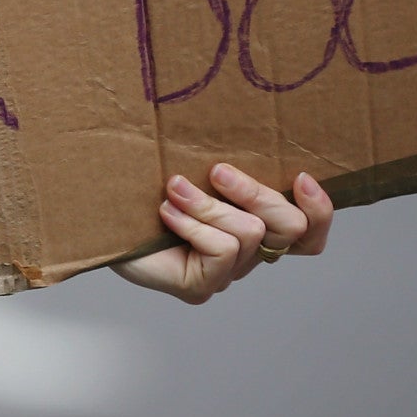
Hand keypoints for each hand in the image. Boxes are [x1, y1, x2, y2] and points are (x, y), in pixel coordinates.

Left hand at [113, 164, 333, 304]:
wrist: (98, 216)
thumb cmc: (148, 189)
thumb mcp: (198, 168)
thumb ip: (229, 167)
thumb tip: (249, 130)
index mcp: (257, 228)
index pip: (309, 234)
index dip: (318, 210)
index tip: (301, 177)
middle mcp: (248, 255)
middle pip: (290, 228)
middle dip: (256, 193)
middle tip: (217, 170)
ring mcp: (225, 274)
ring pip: (250, 233)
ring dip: (209, 205)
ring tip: (174, 189)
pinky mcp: (200, 286)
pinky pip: (221, 251)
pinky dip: (193, 225)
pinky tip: (166, 213)